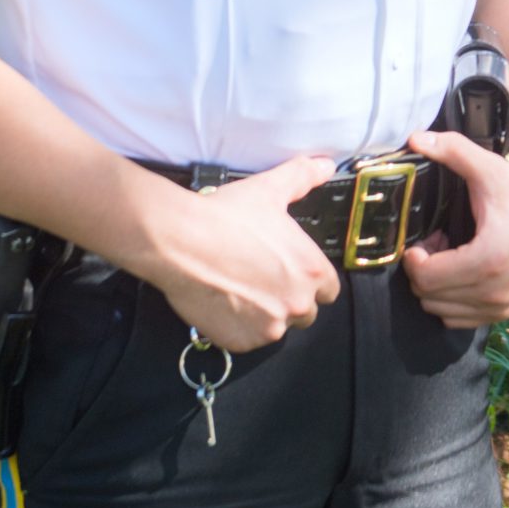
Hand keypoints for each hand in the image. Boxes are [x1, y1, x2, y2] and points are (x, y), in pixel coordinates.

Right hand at [141, 153, 341, 351]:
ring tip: (241, 289)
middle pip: (304, 311)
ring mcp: (268, 327)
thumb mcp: (271, 189)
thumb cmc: (225, 216)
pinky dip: (239, 327)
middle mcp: (296, 303)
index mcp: (311, 270)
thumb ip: (304, 177)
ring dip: (264, 314)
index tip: (292, 273)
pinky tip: (225, 302)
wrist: (180, 240)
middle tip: (262, 279)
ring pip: (276, 327)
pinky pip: (248, 340)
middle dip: (288, 298)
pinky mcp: (240, 341)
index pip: (328, 289)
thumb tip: (325, 165)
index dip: (310, 281)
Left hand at [399, 131, 508, 327]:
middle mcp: (496, 290)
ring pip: (443, 311)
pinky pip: (461, 319)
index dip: (413, 258)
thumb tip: (415, 137)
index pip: (425, 278)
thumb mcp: (490, 168)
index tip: (421, 241)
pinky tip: (463, 271)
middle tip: (435, 244)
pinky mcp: (507, 310)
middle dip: (424, 270)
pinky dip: (453, 299)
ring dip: (437, 286)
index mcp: (488, 260)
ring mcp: (502, 305)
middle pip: (429, 297)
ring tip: (449, 257)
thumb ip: (451, 150)